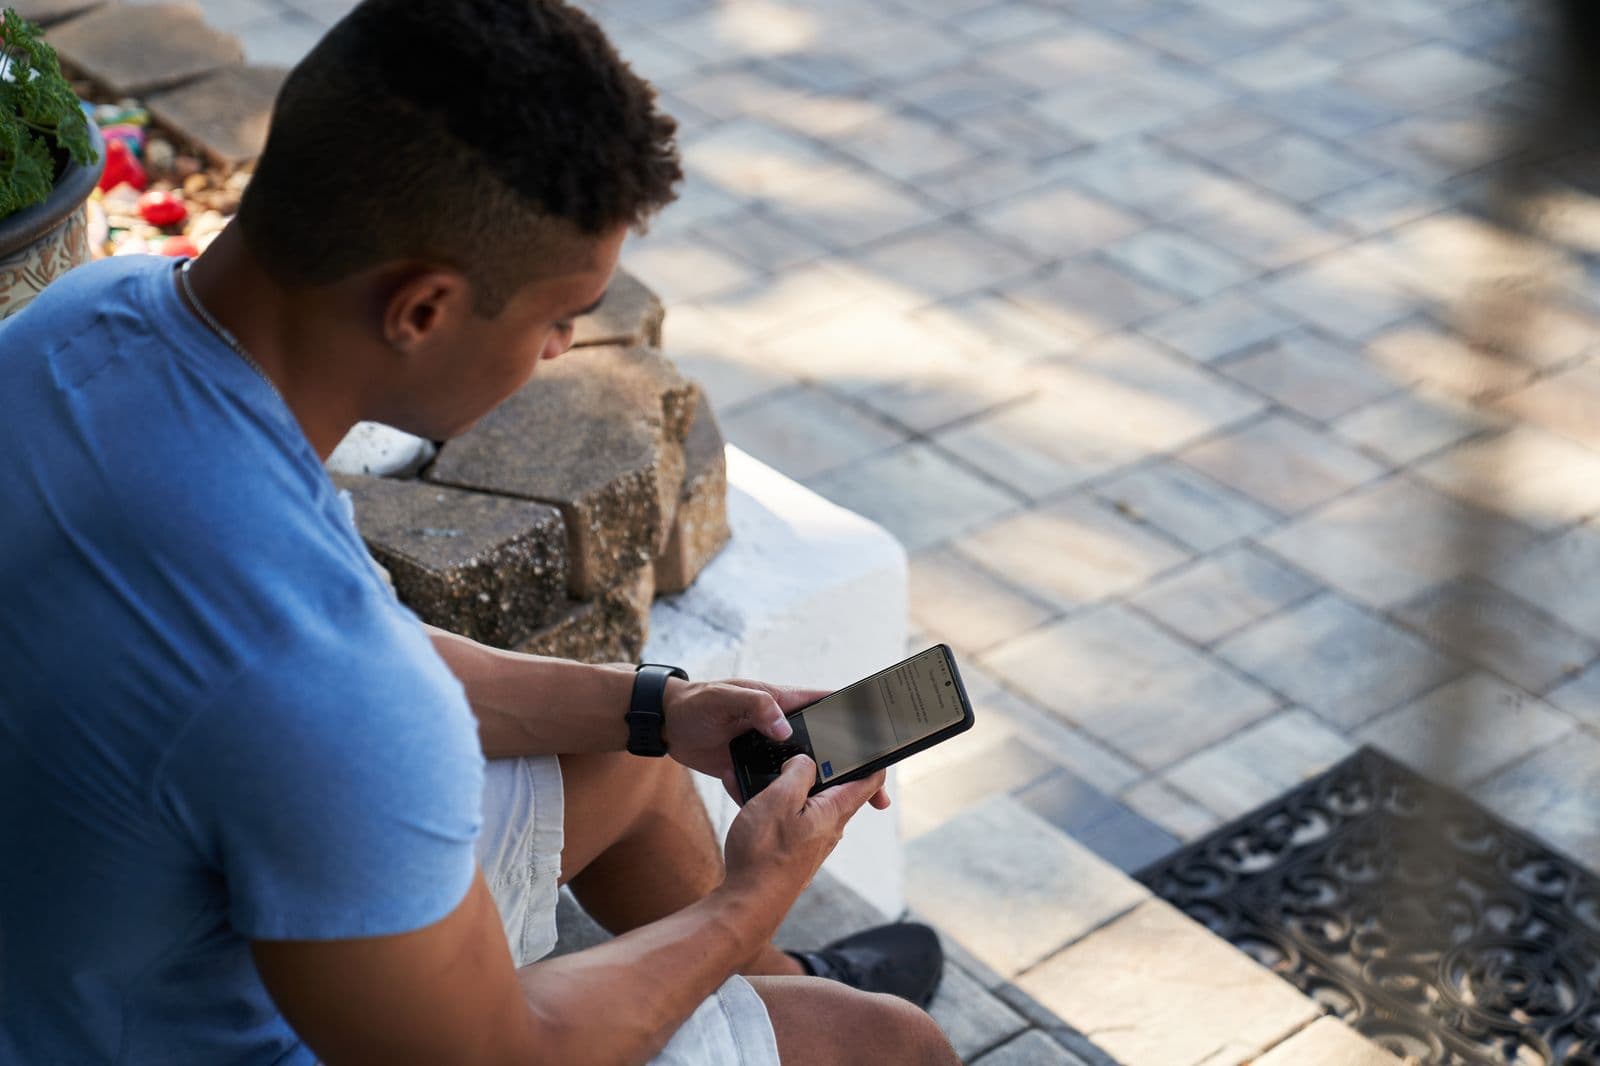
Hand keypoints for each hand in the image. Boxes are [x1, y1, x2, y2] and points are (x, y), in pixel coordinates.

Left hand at [661, 678, 890, 809]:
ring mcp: (769, 751)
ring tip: (846, 815)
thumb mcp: (725, 698)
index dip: (859, 723)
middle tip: (876, 796)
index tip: (882, 744)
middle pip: (827, 749)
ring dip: (822, 793)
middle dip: (852, 770)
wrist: (666, 724)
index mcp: (782, 703)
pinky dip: (785, 805)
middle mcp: (781, 728)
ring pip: (805, 774)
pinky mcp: (752, 770)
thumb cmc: (696, 702)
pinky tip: (798, 826)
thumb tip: (787, 730)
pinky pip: (775, 790)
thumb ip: (756, 707)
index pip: (830, 708)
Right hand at [721, 754, 887, 904]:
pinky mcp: (791, 852)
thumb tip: (805, 761)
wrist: (747, 903)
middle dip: (813, 768)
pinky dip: (769, 804)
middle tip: (791, 754)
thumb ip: (798, 772)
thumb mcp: (780, 798)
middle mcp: (828, 828)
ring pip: (802, 802)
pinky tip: (745, 799)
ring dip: (781, 785)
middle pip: (833, 788)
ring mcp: (810, 841)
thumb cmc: (764, 853)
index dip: (872, 759)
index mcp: (834, 810)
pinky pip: (785, 818)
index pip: (870, 780)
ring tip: (753, 774)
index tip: (868, 745)